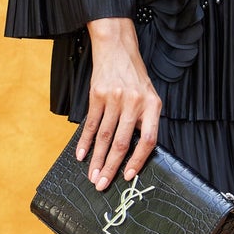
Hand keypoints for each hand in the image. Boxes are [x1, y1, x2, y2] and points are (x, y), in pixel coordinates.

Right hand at [77, 18, 161, 189]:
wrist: (117, 48)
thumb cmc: (134, 76)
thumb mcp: (149, 95)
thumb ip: (145, 120)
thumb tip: (135, 152)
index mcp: (152, 105)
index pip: (147, 140)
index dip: (138, 161)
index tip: (128, 176)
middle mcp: (134, 102)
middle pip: (122, 142)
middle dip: (111, 167)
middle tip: (102, 184)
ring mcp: (115, 98)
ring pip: (104, 136)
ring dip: (97, 159)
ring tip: (92, 175)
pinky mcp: (97, 94)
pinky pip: (91, 123)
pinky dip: (85, 142)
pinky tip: (81, 155)